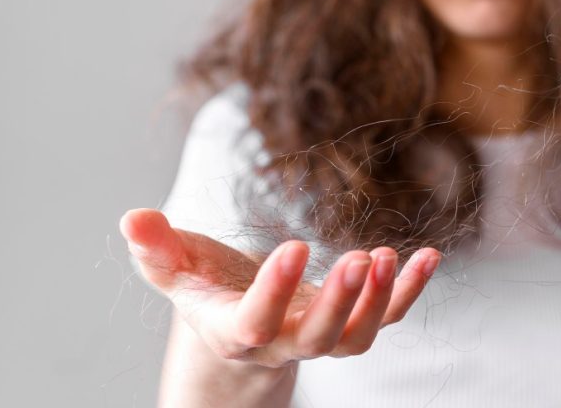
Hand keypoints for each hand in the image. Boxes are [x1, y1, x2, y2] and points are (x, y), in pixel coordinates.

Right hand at [119, 208, 439, 367]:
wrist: (240, 321)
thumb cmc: (207, 289)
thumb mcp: (177, 269)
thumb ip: (157, 249)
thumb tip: (131, 218)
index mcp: (236, 330)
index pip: (255, 322)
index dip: (274, 292)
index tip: (294, 245)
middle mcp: (283, 342)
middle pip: (317, 338)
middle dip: (340, 303)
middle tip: (360, 259)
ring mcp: (323, 337)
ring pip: (356, 336)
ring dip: (379, 300)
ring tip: (390, 256)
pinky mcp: (352, 323)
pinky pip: (388, 316)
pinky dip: (410, 290)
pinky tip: (429, 256)